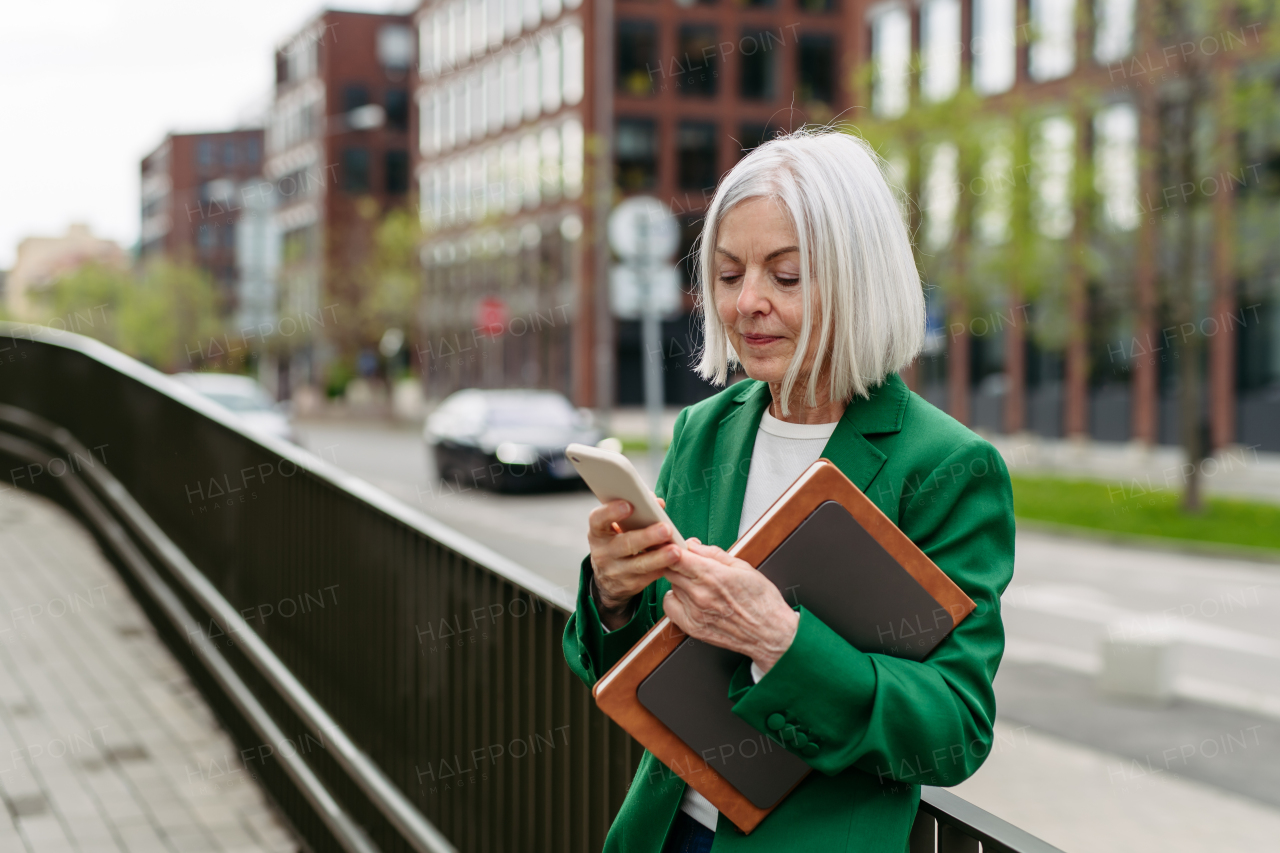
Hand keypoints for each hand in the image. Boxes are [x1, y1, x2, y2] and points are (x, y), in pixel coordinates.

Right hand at [587, 498, 679, 630]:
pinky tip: (675, 562)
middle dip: (647, 536)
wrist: (607, 579)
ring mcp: (614, 571)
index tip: (629, 505)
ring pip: (639, 564)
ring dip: (659, 557)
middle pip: (625, 543)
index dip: (611, 512)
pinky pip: (649, 576)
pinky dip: (663, 568)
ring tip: (675, 550)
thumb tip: (657, 503)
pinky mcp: (629, 585)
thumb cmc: (617, 542)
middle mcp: (602, 552)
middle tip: (666, 529)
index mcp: (597, 532)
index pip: (598, 519)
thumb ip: (635, 512)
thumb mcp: (617, 528)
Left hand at [663, 540, 798, 673]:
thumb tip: (693, 545)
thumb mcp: (742, 567)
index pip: (676, 556)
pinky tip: (688, 598)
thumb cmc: (762, 601)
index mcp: (713, 575)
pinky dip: (675, 599)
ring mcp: (694, 612)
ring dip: (679, 581)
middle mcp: (700, 594)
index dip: (671, 548)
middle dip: (676, 563)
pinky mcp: (692, 628)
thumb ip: (713, 553)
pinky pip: (670, 606)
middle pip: (669, 570)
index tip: (673, 545)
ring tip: (697, 583)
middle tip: (689, 563)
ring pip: (671, 586)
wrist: (770, 633)